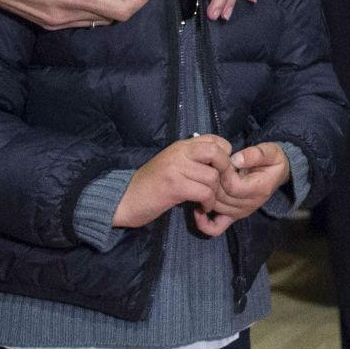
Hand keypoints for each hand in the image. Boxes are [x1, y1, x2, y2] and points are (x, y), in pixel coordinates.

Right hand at [113, 135, 232, 228]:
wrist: (124, 200)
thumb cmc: (150, 185)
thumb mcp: (172, 165)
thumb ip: (191, 160)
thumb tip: (220, 163)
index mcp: (180, 146)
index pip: (214, 140)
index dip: (225, 155)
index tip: (221, 171)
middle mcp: (179, 152)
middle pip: (217, 153)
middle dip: (225, 171)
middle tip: (220, 187)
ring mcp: (176, 168)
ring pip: (212, 176)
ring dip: (215, 193)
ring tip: (207, 201)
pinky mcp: (174, 186)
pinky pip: (204, 192)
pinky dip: (208, 203)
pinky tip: (201, 208)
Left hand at [190, 142, 292, 237]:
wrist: (277, 173)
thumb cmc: (272, 160)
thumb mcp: (270, 151)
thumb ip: (255, 154)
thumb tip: (236, 159)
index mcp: (259, 189)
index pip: (233, 186)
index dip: (223, 173)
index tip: (222, 160)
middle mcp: (249, 205)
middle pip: (222, 197)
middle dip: (213, 182)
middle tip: (212, 167)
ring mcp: (240, 212)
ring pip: (216, 206)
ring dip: (207, 193)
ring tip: (207, 178)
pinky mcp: (234, 215)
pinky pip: (217, 227)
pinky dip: (204, 224)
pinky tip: (197, 211)